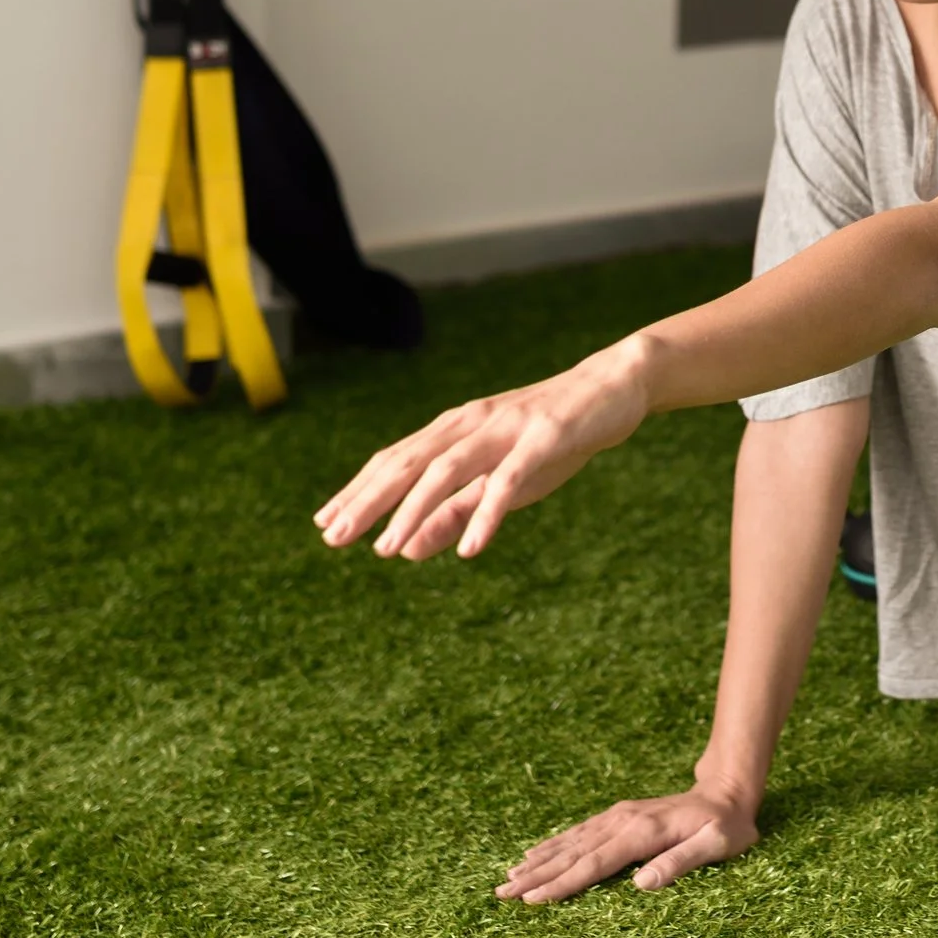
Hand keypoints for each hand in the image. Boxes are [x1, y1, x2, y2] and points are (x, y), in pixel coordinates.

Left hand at [313, 339, 652, 560]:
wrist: (613, 387)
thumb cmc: (551, 437)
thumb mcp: (498, 478)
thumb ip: (453, 512)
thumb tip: (405, 550)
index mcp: (457, 428)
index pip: (396, 460)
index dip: (359, 490)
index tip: (324, 523)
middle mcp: (472, 423)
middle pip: (410, 463)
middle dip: (369, 501)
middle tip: (334, 537)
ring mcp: (506, 428)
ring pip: (449, 470)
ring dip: (415, 511)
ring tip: (390, 550)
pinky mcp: (544, 438)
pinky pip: (509, 480)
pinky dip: (487, 513)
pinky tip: (471, 548)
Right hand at [497, 784, 760, 903]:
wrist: (727, 791)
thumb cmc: (726, 826)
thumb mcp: (717, 845)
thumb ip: (680, 862)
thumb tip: (642, 884)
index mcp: (643, 832)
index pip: (595, 864)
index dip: (563, 884)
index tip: (532, 899)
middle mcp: (623, 821)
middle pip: (573, 853)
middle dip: (537, 875)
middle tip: (502, 893)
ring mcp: (619, 816)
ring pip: (571, 842)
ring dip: (539, 860)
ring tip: (508, 877)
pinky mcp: (619, 816)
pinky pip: (580, 832)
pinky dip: (554, 844)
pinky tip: (535, 854)